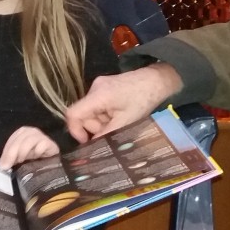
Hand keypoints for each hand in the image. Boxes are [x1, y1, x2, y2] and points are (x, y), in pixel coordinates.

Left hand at [0, 126, 59, 168]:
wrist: (51, 160)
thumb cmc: (33, 157)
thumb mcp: (19, 157)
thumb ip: (10, 158)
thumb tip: (2, 166)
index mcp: (21, 132)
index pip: (11, 141)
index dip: (6, 153)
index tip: (2, 165)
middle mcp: (31, 131)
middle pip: (19, 140)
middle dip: (12, 154)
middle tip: (8, 166)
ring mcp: (41, 135)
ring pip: (29, 141)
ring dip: (23, 153)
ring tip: (22, 161)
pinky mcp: (49, 142)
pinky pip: (41, 146)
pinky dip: (37, 152)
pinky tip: (36, 158)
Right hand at [65, 64, 181, 142]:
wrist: (156, 80)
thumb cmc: (143, 100)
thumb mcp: (125, 122)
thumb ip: (106, 136)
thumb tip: (92, 149)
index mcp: (98, 96)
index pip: (73, 114)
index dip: (75, 131)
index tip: (86, 142)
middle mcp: (94, 88)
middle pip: (84, 115)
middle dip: (96, 127)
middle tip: (114, 131)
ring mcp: (99, 86)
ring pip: (92, 112)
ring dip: (103, 122)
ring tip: (120, 122)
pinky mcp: (104, 87)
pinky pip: (98, 106)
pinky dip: (106, 115)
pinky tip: (120, 115)